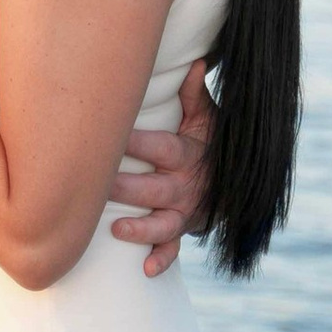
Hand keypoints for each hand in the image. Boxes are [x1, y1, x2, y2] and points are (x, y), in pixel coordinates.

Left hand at [109, 61, 213, 277]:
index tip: (108, 135)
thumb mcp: (208, 118)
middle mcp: (186, 186)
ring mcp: (185, 212)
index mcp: (188, 155)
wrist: (235, 181)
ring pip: (164, 223)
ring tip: (117, 229)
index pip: (162, 148)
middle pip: (155, 188)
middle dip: (126, 188)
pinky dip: (162, 261)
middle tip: (96, 187)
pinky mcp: (183, 231)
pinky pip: (174, 249)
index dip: (138, 142)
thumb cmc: (211, 143)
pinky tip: (144, 270)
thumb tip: (198, 61)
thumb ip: (195, 94)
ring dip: (142, 229)